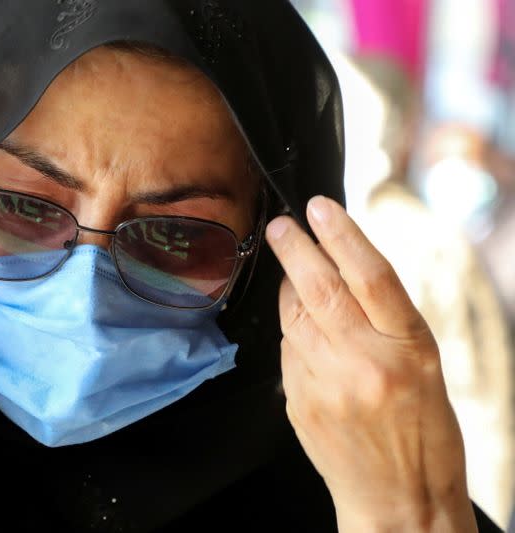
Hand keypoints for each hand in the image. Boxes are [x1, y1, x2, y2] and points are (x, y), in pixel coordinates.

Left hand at [265, 196, 476, 531]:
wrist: (397, 499)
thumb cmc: (423, 432)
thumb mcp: (425, 365)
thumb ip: (386, 318)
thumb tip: (344, 270)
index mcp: (408, 348)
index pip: (370, 274)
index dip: (342, 233)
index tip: (320, 207)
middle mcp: (363, 361)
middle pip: (321, 287)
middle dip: (295, 248)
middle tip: (282, 226)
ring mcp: (325, 382)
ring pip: (294, 315)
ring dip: (291, 288)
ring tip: (296, 273)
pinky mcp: (297, 399)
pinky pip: (287, 350)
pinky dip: (291, 331)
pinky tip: (304, 331)